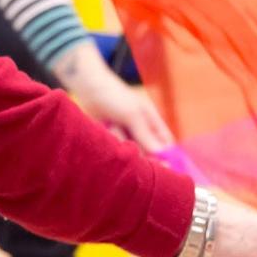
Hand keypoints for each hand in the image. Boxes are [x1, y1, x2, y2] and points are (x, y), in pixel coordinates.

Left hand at [56, 41, 174, 152]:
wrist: (87, 88)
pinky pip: (116, 149)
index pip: (166, 143)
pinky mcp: (111, 139)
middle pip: (149, 152)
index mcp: (152, 121)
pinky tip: (106, 126)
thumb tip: (161, 155)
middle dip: (145, 155)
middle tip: (137, 155)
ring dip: (124, 143)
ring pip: (131, 152)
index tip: (168, 169)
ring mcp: (125, 135)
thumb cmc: (115, 95)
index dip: (169, 156)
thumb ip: (146, 135)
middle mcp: (141, 130)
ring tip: (114, 125)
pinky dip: (112, 141)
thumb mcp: (133, 114)